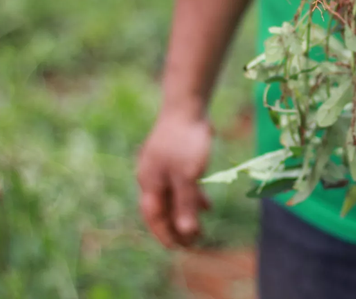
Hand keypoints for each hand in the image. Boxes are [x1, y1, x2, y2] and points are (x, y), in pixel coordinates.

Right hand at [137, 105, 211, 248]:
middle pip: (162, 210)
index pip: (155, 218)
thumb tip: (185, 232)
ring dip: (185, 214)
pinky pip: (179, 185)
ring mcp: (160, 167)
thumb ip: (185, 204)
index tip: (180, 249)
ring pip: (172, 198)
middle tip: (193, 244)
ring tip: (200, 229)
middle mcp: (151, 177)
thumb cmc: (186, 141)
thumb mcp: (188, 176)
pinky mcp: (172, 158)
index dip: (166, 235)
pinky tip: (205, 204)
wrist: (186, 105)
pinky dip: (191, 197)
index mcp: (150, 183)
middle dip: (177, 228)